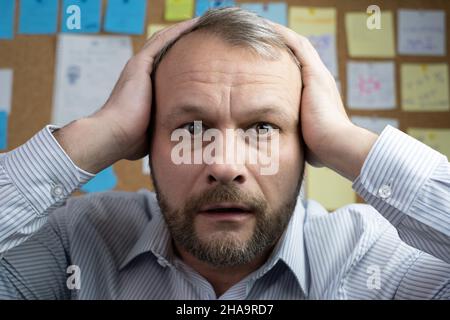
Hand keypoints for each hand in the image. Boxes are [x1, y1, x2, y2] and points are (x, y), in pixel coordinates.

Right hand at [54, 19, 197, 173]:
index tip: (203, 59)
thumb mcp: (154, 130)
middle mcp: (141, 73)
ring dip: (184, 31)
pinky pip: (163, 40)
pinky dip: (179, 30)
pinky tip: (194, 23)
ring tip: (203, 24)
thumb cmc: (132, 140)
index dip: (184, 61)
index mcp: (144, 88)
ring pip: (165, 41)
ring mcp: (139, 67)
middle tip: (206, 36)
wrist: (114, 136)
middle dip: (186, 43)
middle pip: (167, 51)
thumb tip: (178, 140)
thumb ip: (164, 128)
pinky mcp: (140, 64)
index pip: (168, 68)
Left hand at [271, 23, 377, 179]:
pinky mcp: (315, 74)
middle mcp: (319, 80)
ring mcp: (318, 75)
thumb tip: (284, 147)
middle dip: (280, 44)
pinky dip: (283, 35)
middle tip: (262, 37)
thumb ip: (296, 135)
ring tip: (261, 26)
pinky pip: (297, 46)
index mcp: (316, 94)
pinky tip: (268, 27)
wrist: (335, 146)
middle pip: (298, 54)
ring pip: (297, 46)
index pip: (298, 70)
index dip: (283, 61)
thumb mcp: (304, 137)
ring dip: (280, 35)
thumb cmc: (320, 149)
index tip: (265, 58)